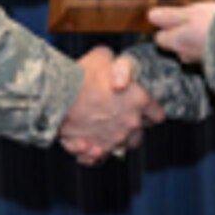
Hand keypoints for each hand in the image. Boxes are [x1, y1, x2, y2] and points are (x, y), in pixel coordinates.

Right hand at [59, 47, 162, 164]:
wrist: (56, 95)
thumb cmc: (81, 75)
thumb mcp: (103, 56)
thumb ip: (118, 64)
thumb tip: (118, 69)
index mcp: (139, 101)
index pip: (158, 115)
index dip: (149, 112)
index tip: (140, 108)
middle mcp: (130, 124)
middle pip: (139, 136)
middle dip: (130, 129)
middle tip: (116, 118)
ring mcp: (113, 139)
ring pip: (120, 148)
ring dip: (112, 141)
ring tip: (99, 130)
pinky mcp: (94, 150)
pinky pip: (96, 158)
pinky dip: (91, 154)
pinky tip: (85, 144)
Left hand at [150, 2, 214, 64]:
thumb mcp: (191, 12)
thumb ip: (170, 15)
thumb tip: (152, 16)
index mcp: (176, 41)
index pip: (160, 38)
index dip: (165, 28)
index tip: (171, 19)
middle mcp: (184, 54)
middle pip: (174, 46)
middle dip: (179, 36)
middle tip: (191, 23)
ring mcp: (198, 61)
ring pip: (190, 50)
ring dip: (195, 41)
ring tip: (207, 29)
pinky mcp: (212, 63)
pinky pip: (205, 53)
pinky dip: (208, 46)